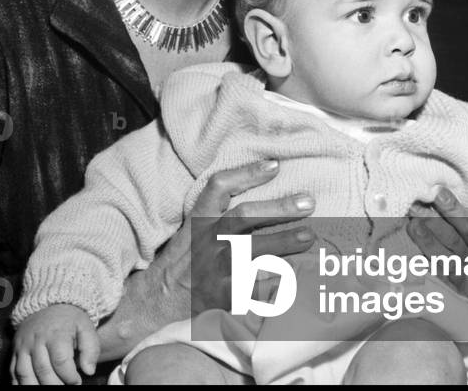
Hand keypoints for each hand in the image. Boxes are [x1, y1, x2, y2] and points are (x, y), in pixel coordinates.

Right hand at [10, 304, 98, 385]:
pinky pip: (13, 372)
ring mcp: (23, 346)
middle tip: (64, 386)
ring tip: (48, 389)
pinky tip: (33, 386)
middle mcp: (36, 339)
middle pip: (43, 370)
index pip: (60, 361)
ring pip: (24, 373)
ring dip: (36, 386)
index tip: (76, 381)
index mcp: (56, 333)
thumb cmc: (69, 320)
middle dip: (55, 384)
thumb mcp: (85, 327)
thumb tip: (89, 370)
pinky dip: (20, 384)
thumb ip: (91, 349)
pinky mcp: (15, 351)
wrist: (48, 304)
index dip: (69, 376)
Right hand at [145, 159, 315, 316]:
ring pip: (252, 249)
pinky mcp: (222, 295)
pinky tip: (294, 277)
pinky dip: (273, 281)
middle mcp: (207, 240)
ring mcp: (214, 267)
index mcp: (199, 220)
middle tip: (309, 201)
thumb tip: (256, 190)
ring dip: (283, 241)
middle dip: (278, 208)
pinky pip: (253, 286)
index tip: (274, 165)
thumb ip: (216, 212)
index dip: (246, 174)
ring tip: (308, 235)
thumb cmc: (183, 260)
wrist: (158, 301)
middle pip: (244, 217)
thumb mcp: (192, 229)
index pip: (219, 187)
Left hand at [407, 187, 467, 312]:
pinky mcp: (449, 297)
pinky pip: (436, 284)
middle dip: (434, 221)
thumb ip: (453, 224)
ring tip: (412, 225)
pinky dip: (424, 271)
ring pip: (444, 260)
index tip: (438, 192)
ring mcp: (461, 282)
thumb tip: (429, 195)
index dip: (454, 209)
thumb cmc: (466, 265)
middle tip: (415, 205)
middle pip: (453, 241)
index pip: (467, 225)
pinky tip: (409, 260)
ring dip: (427, 242)